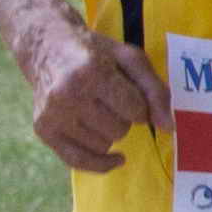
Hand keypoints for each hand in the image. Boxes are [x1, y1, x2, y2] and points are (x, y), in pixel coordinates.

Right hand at [23, 22, 166, 170]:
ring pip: (103, 145)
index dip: (140, 105)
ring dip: (109, 133)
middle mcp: (68, 95)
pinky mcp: (43, 130)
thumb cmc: (95, 52)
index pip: (135, 109)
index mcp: (91, 72)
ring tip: (98, 110)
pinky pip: (78, 161)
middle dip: (123, 118)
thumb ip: (154, 90)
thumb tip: (168, 127)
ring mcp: (52, 115)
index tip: (130, 94)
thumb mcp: (130, 59)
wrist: (47, 48)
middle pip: (119, 130)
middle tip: (110, 99)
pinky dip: (100, 163)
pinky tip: (117, 157)